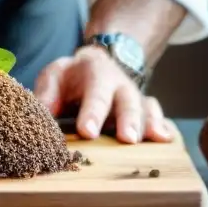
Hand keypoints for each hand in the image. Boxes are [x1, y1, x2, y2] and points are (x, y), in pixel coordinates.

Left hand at [34, 45, 172, 143]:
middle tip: (126, 139)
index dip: (93, 112)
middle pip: (127, 100)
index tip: (88, 131)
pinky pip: (156, 114)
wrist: (95, 65)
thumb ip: (47, 93)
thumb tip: (42, 114)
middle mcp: (120, 83)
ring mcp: (134, 96)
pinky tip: (165, 139)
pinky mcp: (143, 109)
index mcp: (96, 72)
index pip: (95, 92)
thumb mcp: (55, 75)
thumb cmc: (71, 76)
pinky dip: (162, 126)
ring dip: (148, 125)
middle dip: (127, 119)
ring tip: (152, 141)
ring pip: (145, 109)